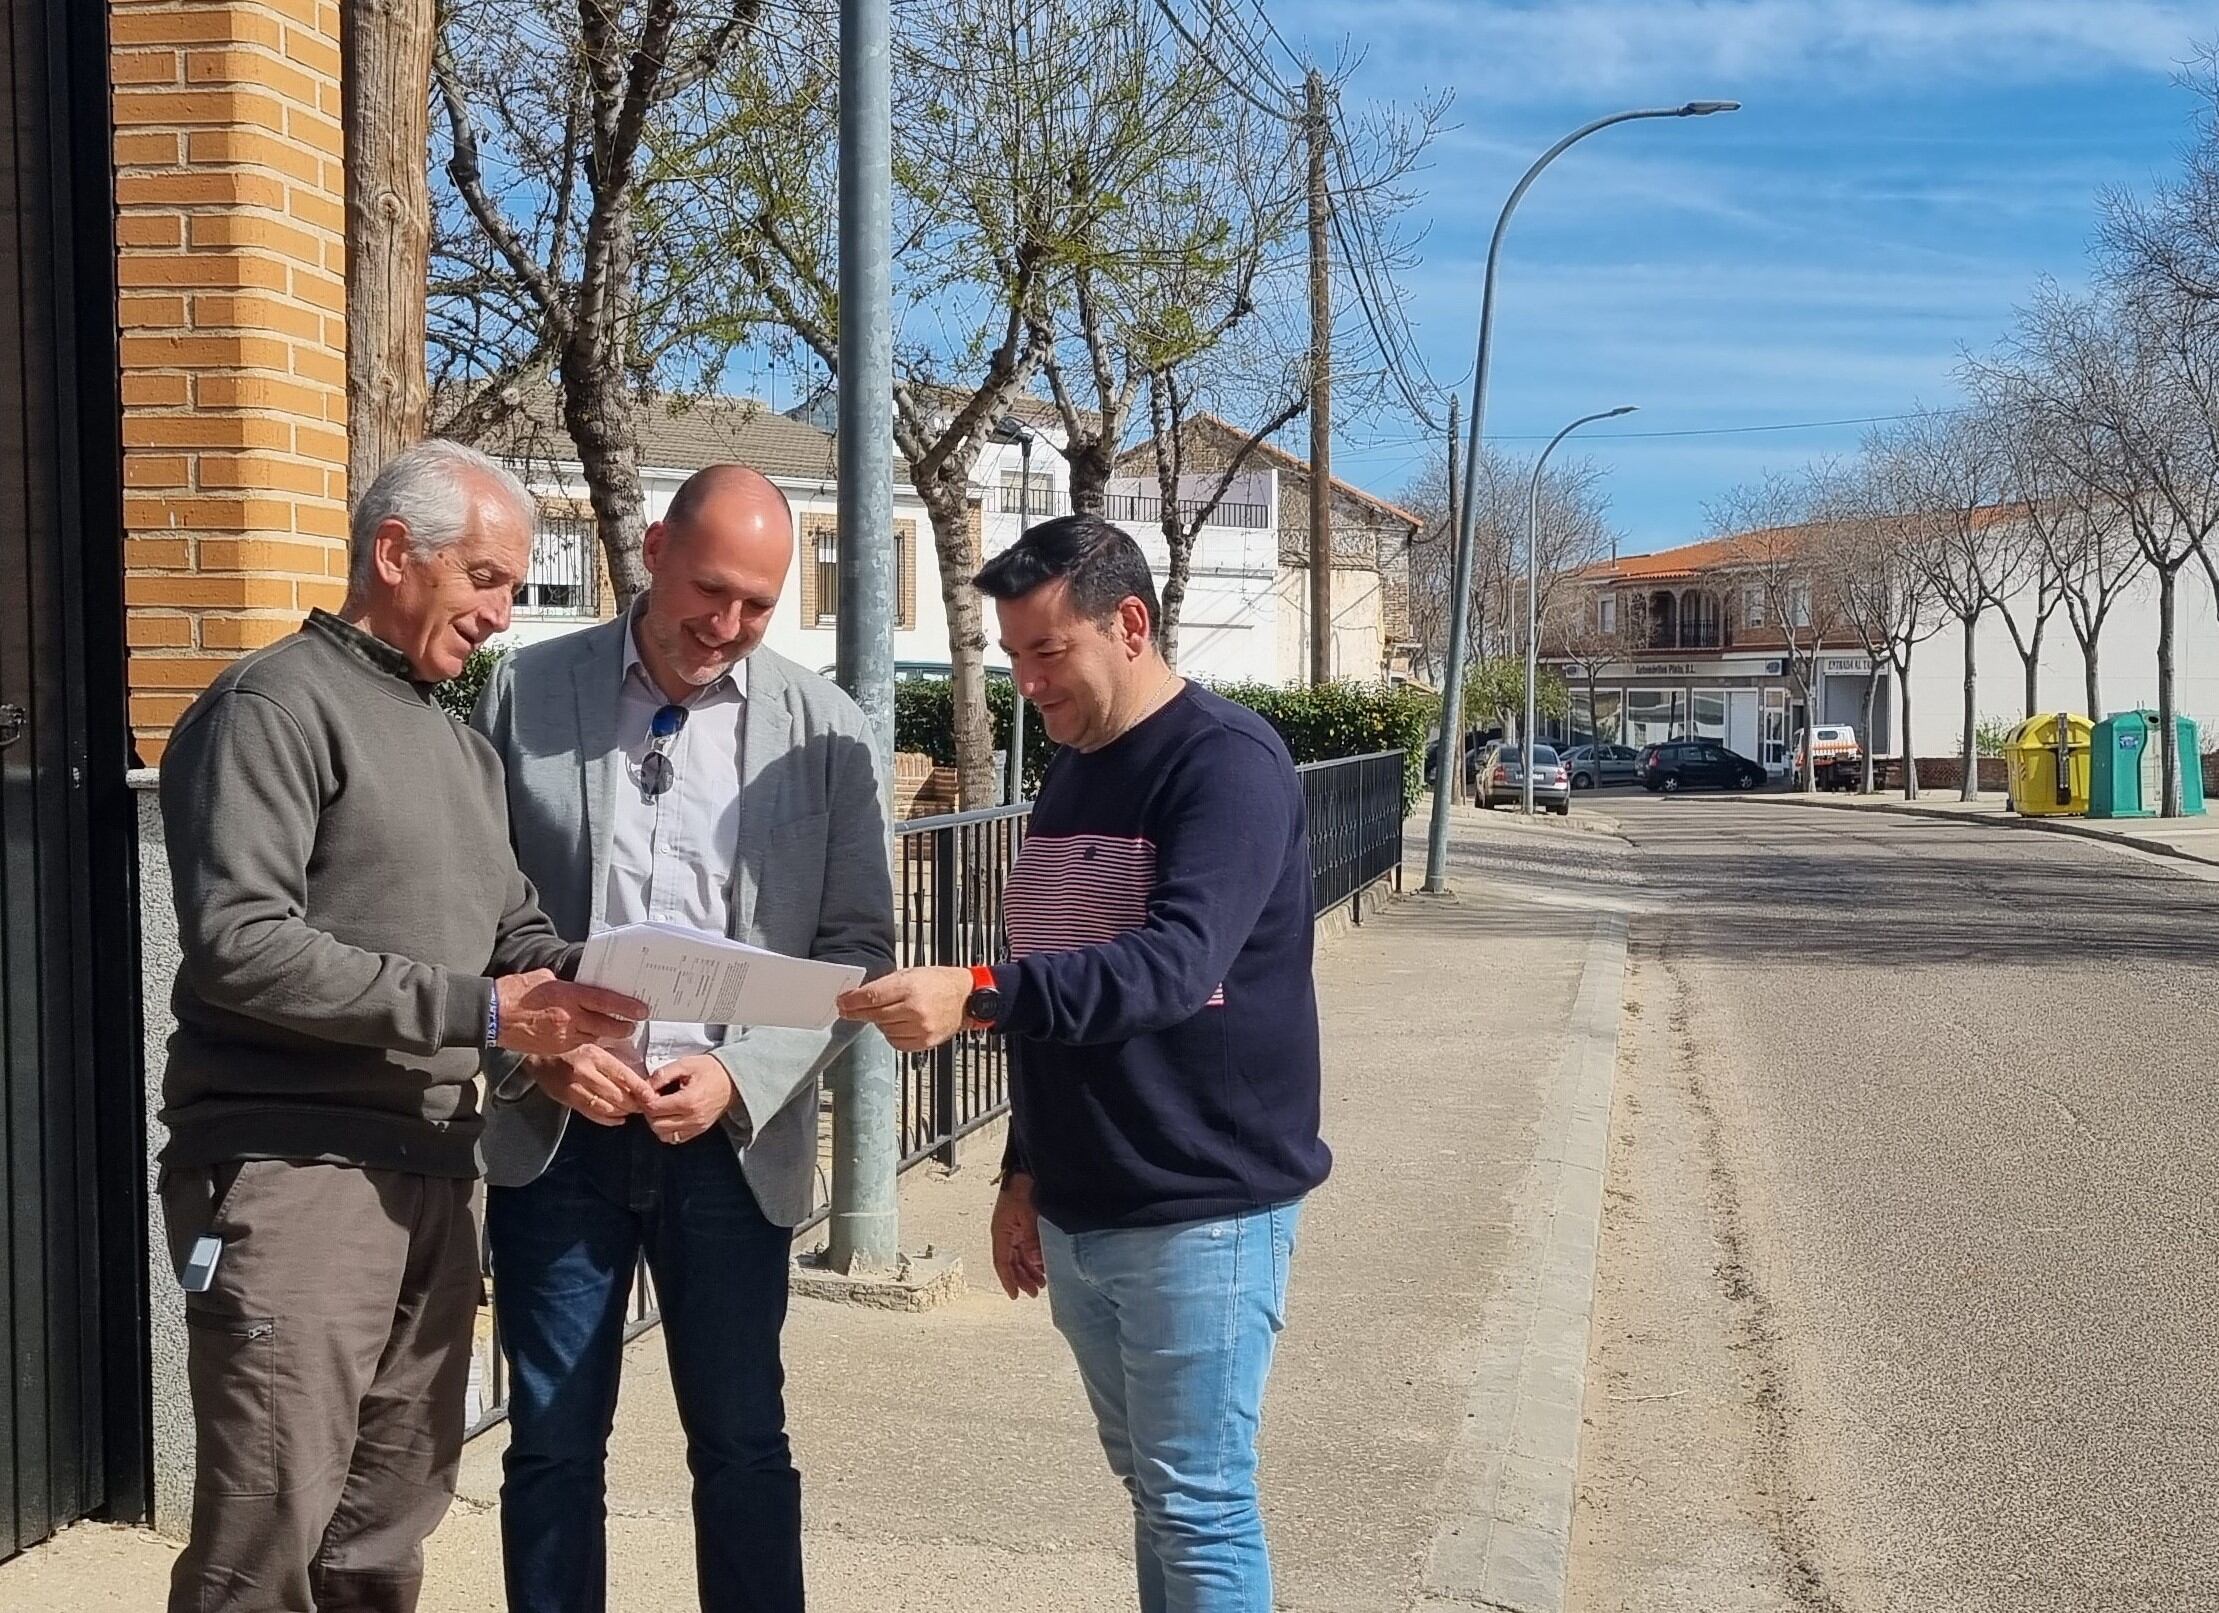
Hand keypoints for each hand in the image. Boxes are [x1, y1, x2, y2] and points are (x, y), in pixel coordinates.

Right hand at [494, 971, 646, 1056]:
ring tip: (616, 1031)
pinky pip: (580, 1045)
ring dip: (607, 1035)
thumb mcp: (544, 978)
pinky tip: (590, 1036)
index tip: (642, 1010)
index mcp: (568, 996)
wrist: (491, 1016)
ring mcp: (563, 1036)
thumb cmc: (516, 992)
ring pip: (596, 1038)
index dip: (626, 1007)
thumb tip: (580, 986)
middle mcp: (570, 1018)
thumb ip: (567, 984)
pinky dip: (589, 1041)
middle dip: (624, 1027)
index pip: (605, 1002)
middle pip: (607, 1026)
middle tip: (633, 1024)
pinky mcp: (556, 1049)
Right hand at [527, 1043, 655, 1125]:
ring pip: (605, 1107)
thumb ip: (612, 1059)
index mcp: (595, 1055)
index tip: (651, 1096)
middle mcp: (585, 1072)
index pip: (623, 1075)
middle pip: (616, 1095)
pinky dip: (607, 1119)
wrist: (537, 1057)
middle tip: (645, 1106)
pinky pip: (591, 1114)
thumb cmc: (568, 1049)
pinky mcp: (567, 1099)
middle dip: (634, 1104)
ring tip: (632, 1111)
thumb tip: (637, 1074)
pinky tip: (617, 1118)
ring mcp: (574, 1088)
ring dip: (622, 1112)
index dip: (640, 1088)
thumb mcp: (593, 1044)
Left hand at [644, 1054, 737, 1145]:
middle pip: (656, 1124)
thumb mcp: (686, 1064)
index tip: (648, 1091)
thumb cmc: (710, 1070)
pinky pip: (675, 1138)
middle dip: (649, 1112)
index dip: (645, 1099)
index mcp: (688, 1101)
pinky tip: (669, 1116)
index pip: (654, 1108)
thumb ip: (663, 1074)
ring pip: (663, 1135)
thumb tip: (645, 1085)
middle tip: (652, 1099)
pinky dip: (667, 1130)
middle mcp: (692, 1118)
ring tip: (661, 1108)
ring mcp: (697, 1127)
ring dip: (656, 1123)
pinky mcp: (699, 1130)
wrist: (732, 1081)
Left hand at [836, 967, 974, 1052]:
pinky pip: (895, 1042)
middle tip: (850, 1009)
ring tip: (888, 1012)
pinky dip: (891, 1034)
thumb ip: (885, 985)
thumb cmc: (938, 982)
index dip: (852, 1001)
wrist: (967, 998)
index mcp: (910, 986)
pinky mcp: (924, 1042)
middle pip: (874, 1015)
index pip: (871, 996)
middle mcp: (914, 1009)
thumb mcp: (911, 973)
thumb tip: (858, 996)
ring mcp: (920, 1028)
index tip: (842, 1003)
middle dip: (859, 1012)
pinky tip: (897, 1024)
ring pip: (883, 1029)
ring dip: (878, 1022)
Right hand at [991, 1173, 1044, 1300]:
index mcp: (1001, 1231)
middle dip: (1021, 1279)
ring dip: (1028, 1270)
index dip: (1008, 1280)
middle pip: (1011, 1262)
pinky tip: (1042, 1265)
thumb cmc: (1022, 1187)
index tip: (1015, 1295)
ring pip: (1019, 1256)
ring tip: (1040, 1282)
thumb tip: (1036, 1262)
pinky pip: (1026, 1246)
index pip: (1002, 1262)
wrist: (1027, 1167)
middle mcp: (1006, 1232)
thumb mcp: (1028, 1216)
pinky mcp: (1024, 1223)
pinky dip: (1033, 1258)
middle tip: (1034, 1292)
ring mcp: (1014, 1228)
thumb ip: (1032, 1240)